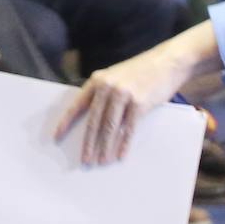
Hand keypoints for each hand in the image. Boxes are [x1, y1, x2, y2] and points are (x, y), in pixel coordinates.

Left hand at [53, 42, 193, 165]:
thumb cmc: (141, 72)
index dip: (66, 122)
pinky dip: (123, 144)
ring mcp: (123, 94)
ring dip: (104, 147)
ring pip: (109, 127)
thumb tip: (94, 121)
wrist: (167, 62)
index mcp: (98, 80)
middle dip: (88, 143)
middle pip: (94, 121)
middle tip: (85, 160)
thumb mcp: (116, 77)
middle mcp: (108, 87)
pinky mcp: (140, 103)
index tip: (57, 137)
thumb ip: (104, 93)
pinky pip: (129, 129)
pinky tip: (120, 155)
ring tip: (101, 161)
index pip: (77, 105)